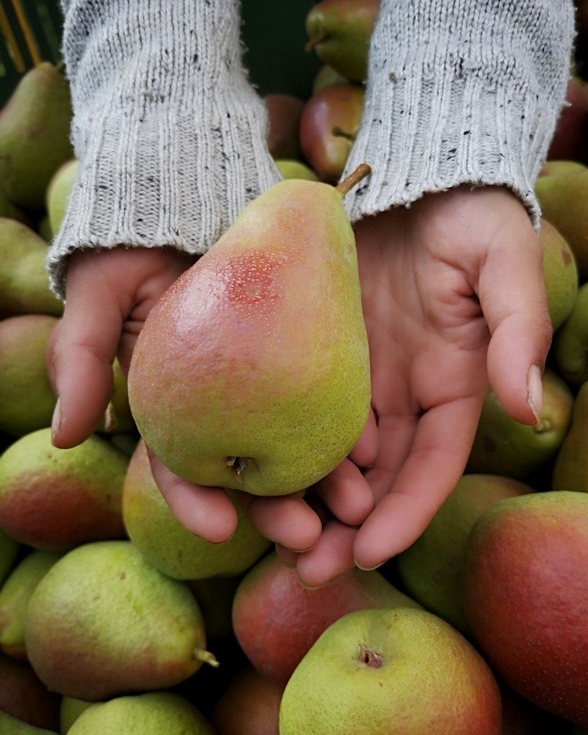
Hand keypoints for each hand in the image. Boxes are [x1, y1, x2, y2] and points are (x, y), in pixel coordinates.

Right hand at [49, 247, 369, 552]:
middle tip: (306, 539)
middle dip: (279, 513)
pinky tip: (374, 452)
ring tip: (355, 510)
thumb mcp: (99, 297)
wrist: (197, 194)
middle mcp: (227, 408)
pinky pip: (335, 400)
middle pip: (255, 472)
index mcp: (175, 410)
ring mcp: (273, 386)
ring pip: (303, 447)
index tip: (220, 528)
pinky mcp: (313, 359)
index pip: (182, 470)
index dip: (197, 504)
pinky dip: (353, 430)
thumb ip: (77, 360)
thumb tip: (67, 436)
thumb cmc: (137, 247)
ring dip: (328, 485)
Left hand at [286, 186, 551, 586]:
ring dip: (308, 500)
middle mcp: (406, 392)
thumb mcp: (505, 264)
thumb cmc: (472, 212)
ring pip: (332, 453)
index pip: (434, 466)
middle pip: (379, 477)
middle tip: (307, 572)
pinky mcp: (317, 349)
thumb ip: (517, 333)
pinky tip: (246, 472)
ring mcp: (359, 374)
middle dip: (349, 529)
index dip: (406, 514)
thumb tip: (530, 407)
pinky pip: (293, 406)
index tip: (368, 553)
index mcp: (455, 385)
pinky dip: (277, 443)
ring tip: (271, 541)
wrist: (414, 162)